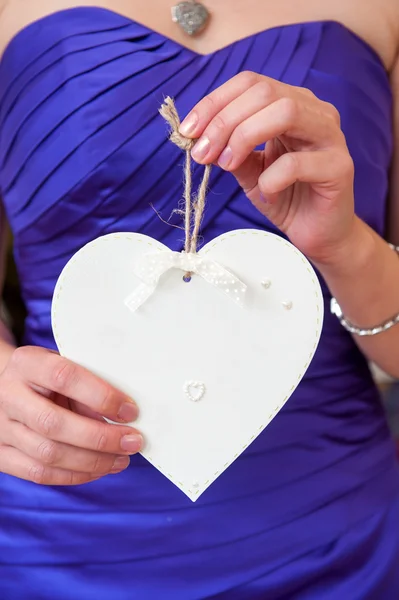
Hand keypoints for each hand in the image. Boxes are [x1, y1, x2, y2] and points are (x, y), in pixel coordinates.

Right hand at [0, 346, 142, 484]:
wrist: (5, 387)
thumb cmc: (46, 376)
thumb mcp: (65, 366)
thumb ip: (87, 385)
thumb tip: (125, 415)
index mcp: (27, 363)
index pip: (64, 377)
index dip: (101, 396)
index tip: (130, 411)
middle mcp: (8, 395)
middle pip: (53, 424)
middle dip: (100, 438)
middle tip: (133, 442)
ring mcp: (0, 428)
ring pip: (48, 454)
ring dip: (93, 461)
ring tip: (122, 459)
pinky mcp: (0, 455)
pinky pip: (39, 474)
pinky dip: (75, 475)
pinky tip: (99, 469)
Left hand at [179, 71, 355, 265]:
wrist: (317, 232)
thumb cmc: (285, 195)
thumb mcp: (248, 169)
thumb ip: (227, 149)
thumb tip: (196, 136)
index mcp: (293, 103)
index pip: (250, 83)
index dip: (214, 103)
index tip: (188, 131)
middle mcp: (315, 111)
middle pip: (264, 92)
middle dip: (224, 121)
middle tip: (202, 153)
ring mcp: (331, 137)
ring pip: (285, 112)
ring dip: (244, 137)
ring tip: (227, 165)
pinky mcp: (339, 167)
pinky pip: (296, 163)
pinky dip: (270, 178)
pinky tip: (266, 194)